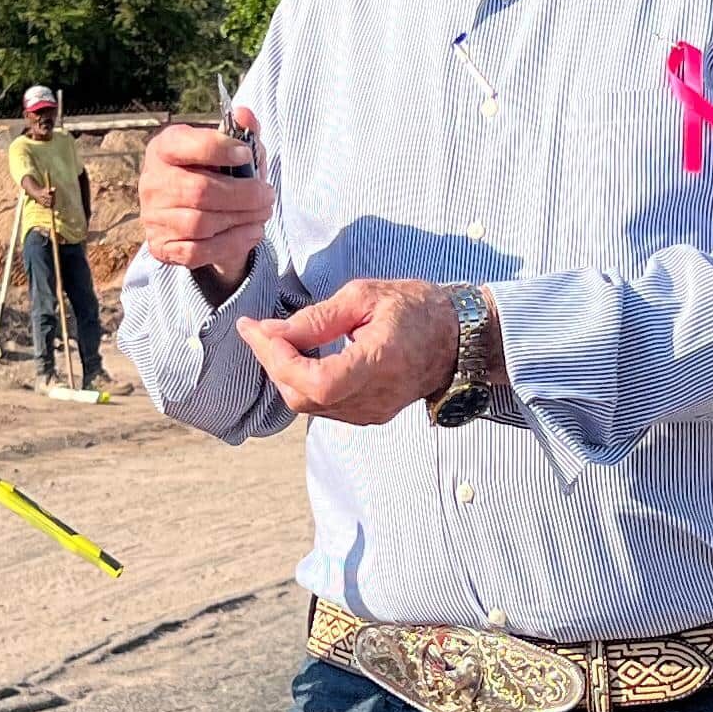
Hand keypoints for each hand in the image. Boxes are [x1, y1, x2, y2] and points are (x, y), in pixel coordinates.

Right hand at [138, 114, 271, 293]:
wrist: (188, 212)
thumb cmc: (211, 172)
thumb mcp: (227, 148)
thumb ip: (240, 132)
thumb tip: (246, 115)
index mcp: (164, 148)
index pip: (186, 146)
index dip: (219, 149)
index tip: (246, 154)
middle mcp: (153, 182)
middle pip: (199, 191)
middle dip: (243, 195)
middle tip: (268, 195)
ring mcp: (154, 216)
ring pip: (200, 224)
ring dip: (241, 220)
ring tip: (263, 213)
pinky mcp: (161, 246)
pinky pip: (197, 251)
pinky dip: (230, 243)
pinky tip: (251, 232)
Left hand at [241, 278, 460, 424]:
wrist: (456, 337)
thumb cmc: (414, 308)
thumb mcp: (364, 296)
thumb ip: (316, 318)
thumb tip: (271, 332)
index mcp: (381, 362)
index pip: (318, 382)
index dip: (279, 359)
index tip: (256, 329)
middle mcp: (377, 397)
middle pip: (305, 398)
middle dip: (273, 363)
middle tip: (257, 330)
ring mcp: (374, 411)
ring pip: (309, 405)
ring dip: (284, 373)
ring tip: (275, 340)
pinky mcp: (370, 415)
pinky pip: (323, 407)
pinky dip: (302, 383)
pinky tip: (299, 357)